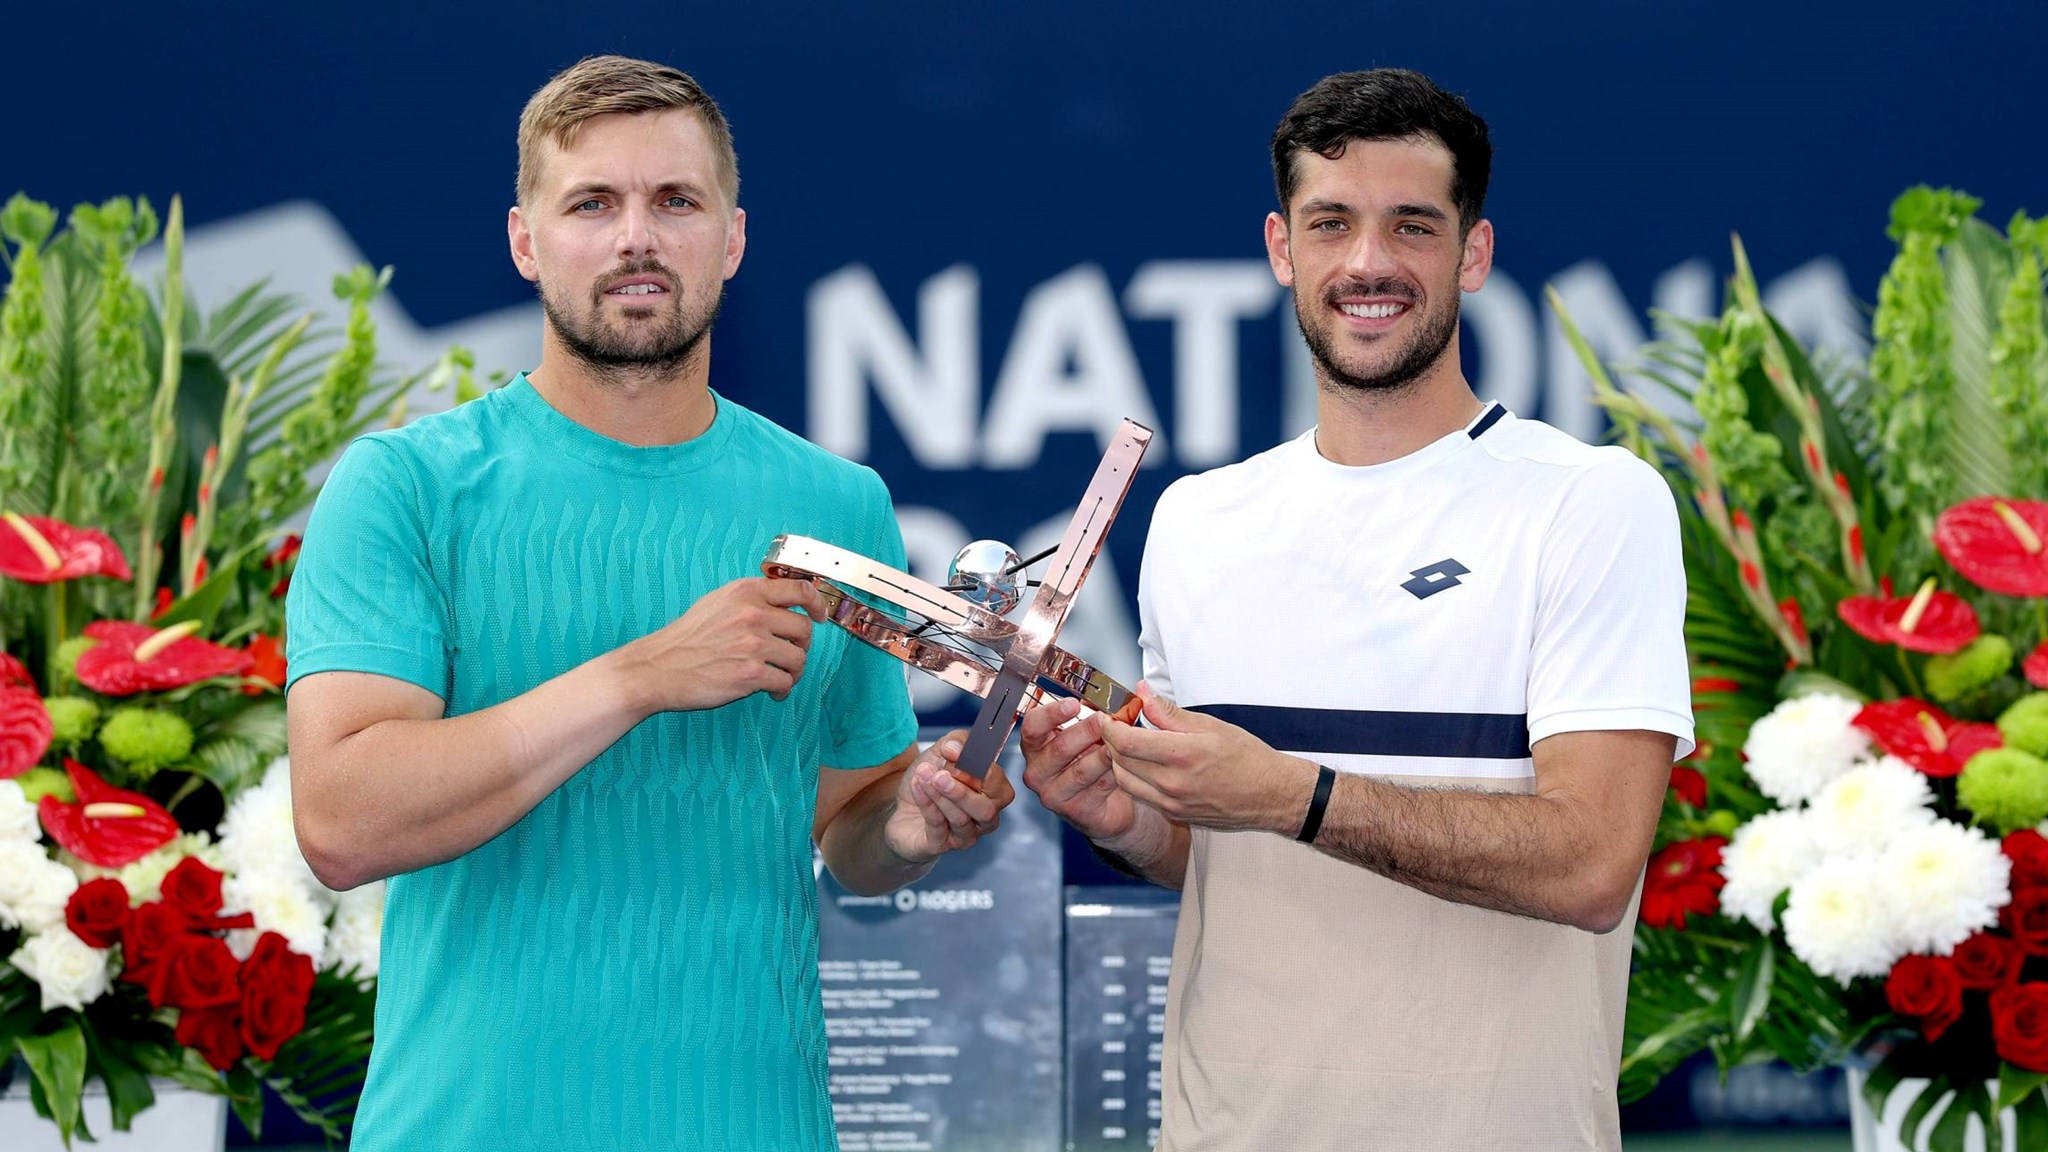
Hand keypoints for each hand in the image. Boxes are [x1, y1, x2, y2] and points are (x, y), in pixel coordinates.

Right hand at [623, 577, 826, 711]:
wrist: (658, 668)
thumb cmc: (686, 638)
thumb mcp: (717, 602)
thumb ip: (751, 599)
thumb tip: (785, 604)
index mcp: (746, 592)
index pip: (800, 589)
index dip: (817, 604)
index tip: (819, 616)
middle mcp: (753, 614)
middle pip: (804, 630)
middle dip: (801, 646)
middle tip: (788, 656)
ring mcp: (753, 644)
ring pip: (798, 658)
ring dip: (792, 671)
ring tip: (777, 677)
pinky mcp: (751, 674)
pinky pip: (785, 682)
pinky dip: (782, 690)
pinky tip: (771, 692)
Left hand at [883, 731, 1016, 864]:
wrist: (902, 808)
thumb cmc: (931, 781)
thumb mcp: (942, 753)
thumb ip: (955, 743)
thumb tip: (955, 747)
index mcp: (992, 794)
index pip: (998, 785)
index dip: (981, 771)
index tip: (958, 755)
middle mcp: (983, 818)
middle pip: (985, 809)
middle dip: (963, 790)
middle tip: (940, 774)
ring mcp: (963, 835)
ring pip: (960, 819)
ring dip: (939, 794)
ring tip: (923, 774)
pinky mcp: (939, 845)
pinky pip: (937, 826)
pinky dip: (926, 803)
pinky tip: (916, 786)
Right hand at [1019, 695, 1141, 841]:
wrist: (1112, 802)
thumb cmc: (1095, 761)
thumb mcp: (1090, 733)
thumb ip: (1092, 712)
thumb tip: (1101, 693)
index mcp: (1037, 745)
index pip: (1033, 726)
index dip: (1051, 714)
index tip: (1073, 704)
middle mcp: (1038, 770)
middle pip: (1059, 748)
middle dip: (1085, 731)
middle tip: (1105, 720)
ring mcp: (1053, 793)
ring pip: (1079, 771)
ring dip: (1102, 755)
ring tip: (1118, 743)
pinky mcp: (1074, 811)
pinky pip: (1096, 789)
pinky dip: (1112, 775)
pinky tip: (1123, 765)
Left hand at [1102, 683, 1317, 833]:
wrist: (1271, 795)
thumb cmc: (1247, 757)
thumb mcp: (1210, 726)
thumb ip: (1169, 712)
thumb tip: (1142, 693)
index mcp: (1182, 756)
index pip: (1126, 741)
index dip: (1109, 726)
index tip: (1110, 714)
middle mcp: (1172, 783)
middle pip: (1119, 761)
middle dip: (1111, 740)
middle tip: (1118, 724)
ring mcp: (1172, 803)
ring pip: (1125, 780)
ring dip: (1119, 760)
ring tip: (1130, 743)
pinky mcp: (1174, 814)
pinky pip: (1141, 794)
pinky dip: (1133, 777)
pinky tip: (1145, 763)